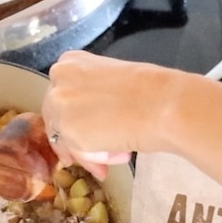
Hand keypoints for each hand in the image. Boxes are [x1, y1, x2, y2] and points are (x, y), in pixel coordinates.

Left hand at [41, 51, 177, 169]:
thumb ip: (91, 95)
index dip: (75, 119)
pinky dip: (97, 159)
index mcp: (70, 62)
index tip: (88, 131)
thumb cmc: (151, 90)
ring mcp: (60, 105)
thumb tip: (86, 122)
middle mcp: (58, 80)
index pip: (61, 97)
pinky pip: (78, 154)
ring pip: (67, 139)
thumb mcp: (112, 80)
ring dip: (91, 152)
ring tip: (120, 155)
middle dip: (78, 141)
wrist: (164, 104)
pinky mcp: (68, 131)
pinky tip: (120, 154)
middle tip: (100, 157)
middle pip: (57, 119)